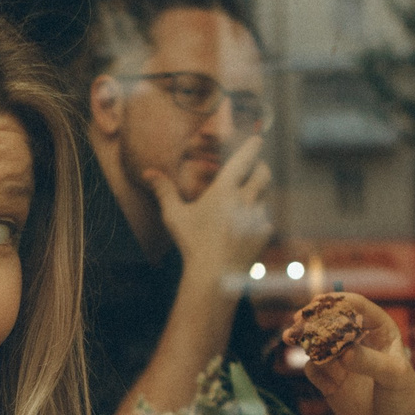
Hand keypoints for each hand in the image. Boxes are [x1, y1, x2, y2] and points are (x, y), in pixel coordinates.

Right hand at [141, 135, 271, 286]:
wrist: (214, 275)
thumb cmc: (192, 243)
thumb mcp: (175, 216)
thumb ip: (164, 191)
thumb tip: (148, 173)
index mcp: (225, 190)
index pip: (244, 159)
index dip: (252, 146)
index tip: (257, 139)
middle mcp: (246, 199)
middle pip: (264, 173)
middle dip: (261, 167)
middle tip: (255, 168)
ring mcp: (258, 216)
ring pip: (266, 196)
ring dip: (258, 194)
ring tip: (247, 199)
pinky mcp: (265, 233)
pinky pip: (266, 219)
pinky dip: (259, 218)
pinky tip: (248, 226)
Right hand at [297, 293, 414, 414]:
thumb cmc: (406, 400)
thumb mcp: (393, 377)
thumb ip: (368, 361)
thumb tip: (342, 353)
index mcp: (380, 331)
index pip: (355, 306)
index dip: (335, 303)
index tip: (318, 306)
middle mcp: (359, 343)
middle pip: (330, 322)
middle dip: (312, 319)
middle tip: (297, 321)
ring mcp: (344, 363)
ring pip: (317, 344)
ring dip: (304, 340)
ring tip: (291, 338)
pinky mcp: (332, 383)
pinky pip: (315, 368)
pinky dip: (314, 370)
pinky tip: (325, 383)